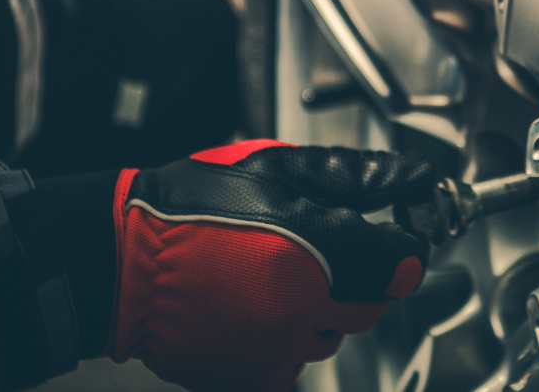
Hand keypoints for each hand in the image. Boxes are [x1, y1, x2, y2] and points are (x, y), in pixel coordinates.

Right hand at [106, 140, 435, 391]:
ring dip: (321, 310)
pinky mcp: (252, 377)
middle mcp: (305, 306)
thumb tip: (413, 177)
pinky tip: (255, 309)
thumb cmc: (194, 205)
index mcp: (317, 247)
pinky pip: (294, 366)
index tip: (393, 237)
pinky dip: (286, 342)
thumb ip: (353, 177)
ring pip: (333, 336)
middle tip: (321, 251)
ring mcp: (279, 349)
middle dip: (360, 277)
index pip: (403, 264)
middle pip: (372, 304)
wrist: (125, 258)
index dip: (403, 247)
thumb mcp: (277, 168)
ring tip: (274, 276)